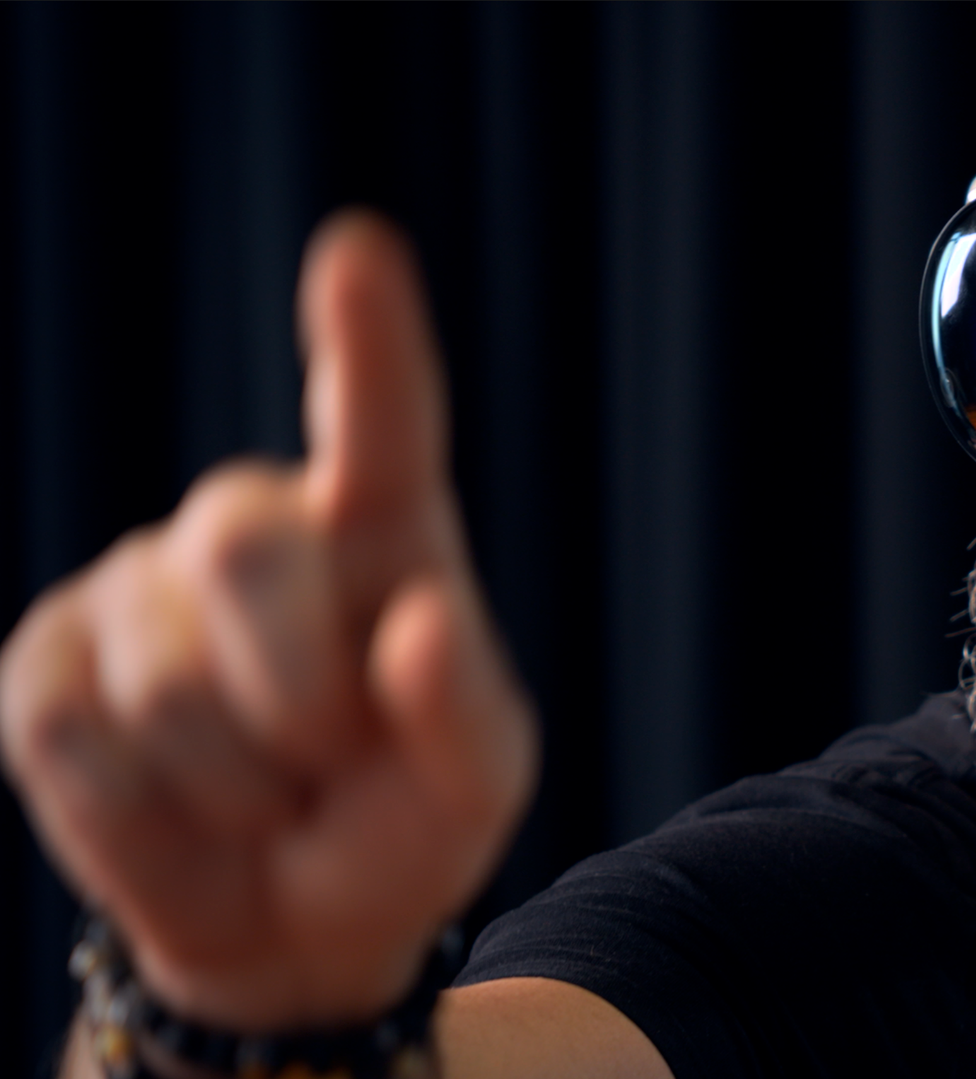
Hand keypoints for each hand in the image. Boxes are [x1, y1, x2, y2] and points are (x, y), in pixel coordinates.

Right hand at [0, 211, 536, 1030]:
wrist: (292, 918)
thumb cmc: (401, 823)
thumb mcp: (474, 784)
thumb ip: (466, 708)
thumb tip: (418, 622)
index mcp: (380, 529)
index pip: (381, 420)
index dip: (365, 338)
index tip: (358, 249)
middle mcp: (254, 525)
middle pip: (247, 559)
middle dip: (300, 702)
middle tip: (330, 759)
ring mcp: (135, 584)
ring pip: (164, 687)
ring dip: (235, 786)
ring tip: (266, 791)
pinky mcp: (43, 659)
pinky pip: (74, 743)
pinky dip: (142, 819)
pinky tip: (182, 810)